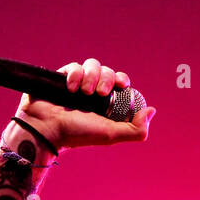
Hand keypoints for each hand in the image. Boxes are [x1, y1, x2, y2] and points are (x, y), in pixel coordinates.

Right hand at [17, 57, 155, 150]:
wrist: (47, 129)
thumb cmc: (78, 134)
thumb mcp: (111, 135)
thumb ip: (136, 129)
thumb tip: (152, 111)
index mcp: (105, 104)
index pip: (119, 83)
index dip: (123, 80)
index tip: (123, 85)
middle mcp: (91, 92)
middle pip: (107, 71)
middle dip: (106, 78)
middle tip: (100, 93)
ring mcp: (76, 84)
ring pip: (92, 65)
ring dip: (91, 75)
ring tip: (84, 93)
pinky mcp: (60, 78)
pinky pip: (74, 66)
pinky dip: (75, 75)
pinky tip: (70, 89)